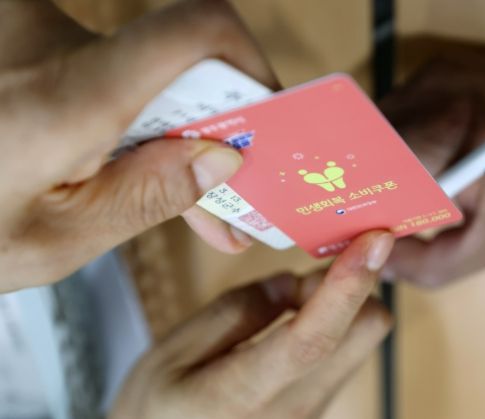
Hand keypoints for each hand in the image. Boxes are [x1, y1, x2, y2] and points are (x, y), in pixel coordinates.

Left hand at [0, 0, 277, 291]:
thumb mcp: (60, 239)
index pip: (194, 30)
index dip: (251, 59)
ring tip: (159, 186)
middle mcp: (51, 47)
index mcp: (66, 100)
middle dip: (215, 122)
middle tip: (223, 182)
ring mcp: (36, 34)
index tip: (268, 113)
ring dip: (168, 128)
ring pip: (144, 70)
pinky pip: (108, 68)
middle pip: (178, 60)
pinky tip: (118, 160)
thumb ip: (150, 196)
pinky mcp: (27, 37)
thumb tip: (224, 161)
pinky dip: (129, 115)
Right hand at [109, 231, 393, 418]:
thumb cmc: (159, 407)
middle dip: (351, 290)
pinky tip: (294, 325)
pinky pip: (345, 357)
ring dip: (340, 309)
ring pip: (360, 343)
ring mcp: (314, 414)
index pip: (312, 338)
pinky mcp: (320, 411)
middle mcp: (294, 410)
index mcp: (245, 394)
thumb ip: (236, 311)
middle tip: (305, 278)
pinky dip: (333, 330)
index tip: (373, 241)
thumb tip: (293, 282)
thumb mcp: (174, 353)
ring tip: (292, 303)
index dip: (348, 286)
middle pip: (364, 334)